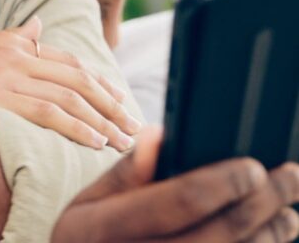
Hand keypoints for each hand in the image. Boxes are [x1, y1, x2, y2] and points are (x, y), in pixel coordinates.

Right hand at [0, 17, 140, 150]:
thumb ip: (12, 35)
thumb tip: (38, 24)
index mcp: (14, 44)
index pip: (67, 60)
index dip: (98, 80)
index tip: (118, 99)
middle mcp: (16, 57)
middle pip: (76, 78)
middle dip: (109, 103)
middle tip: (131, 124)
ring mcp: (7, 77)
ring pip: (68, 96)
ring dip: (99, 120)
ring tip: (119, 139)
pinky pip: (46, 112)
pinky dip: (74, 126)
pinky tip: (92, 140)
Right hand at [53, 127, 298, 241]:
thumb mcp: (87, 203)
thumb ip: (126, 172)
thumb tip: (161, 134)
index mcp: (106, 228)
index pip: (179, 201)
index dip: (223, 182)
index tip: (253, 166)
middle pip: (219, 235)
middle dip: (262, 205)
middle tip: (290, 177)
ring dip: (269, 238)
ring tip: (290, 215)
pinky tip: (268, 242)